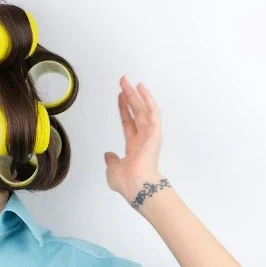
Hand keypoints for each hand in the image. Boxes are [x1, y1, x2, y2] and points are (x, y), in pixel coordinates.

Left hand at [104, 75, 163, 202]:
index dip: (124, 110)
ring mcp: (150, 134)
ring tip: (128, 81)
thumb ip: (112, 161)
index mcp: (134, 148)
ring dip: (136, 94)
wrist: (136, 185)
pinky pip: (153, 112)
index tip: (120, 97)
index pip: (128, 123)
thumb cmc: (126, 181)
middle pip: (136, 112)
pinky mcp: (156, 131)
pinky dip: (148, 99)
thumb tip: (109, 155)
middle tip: (123, 82)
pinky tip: (141, 88)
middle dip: (130, 97)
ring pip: (143, 109)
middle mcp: (143, 139)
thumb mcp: (112, 170)